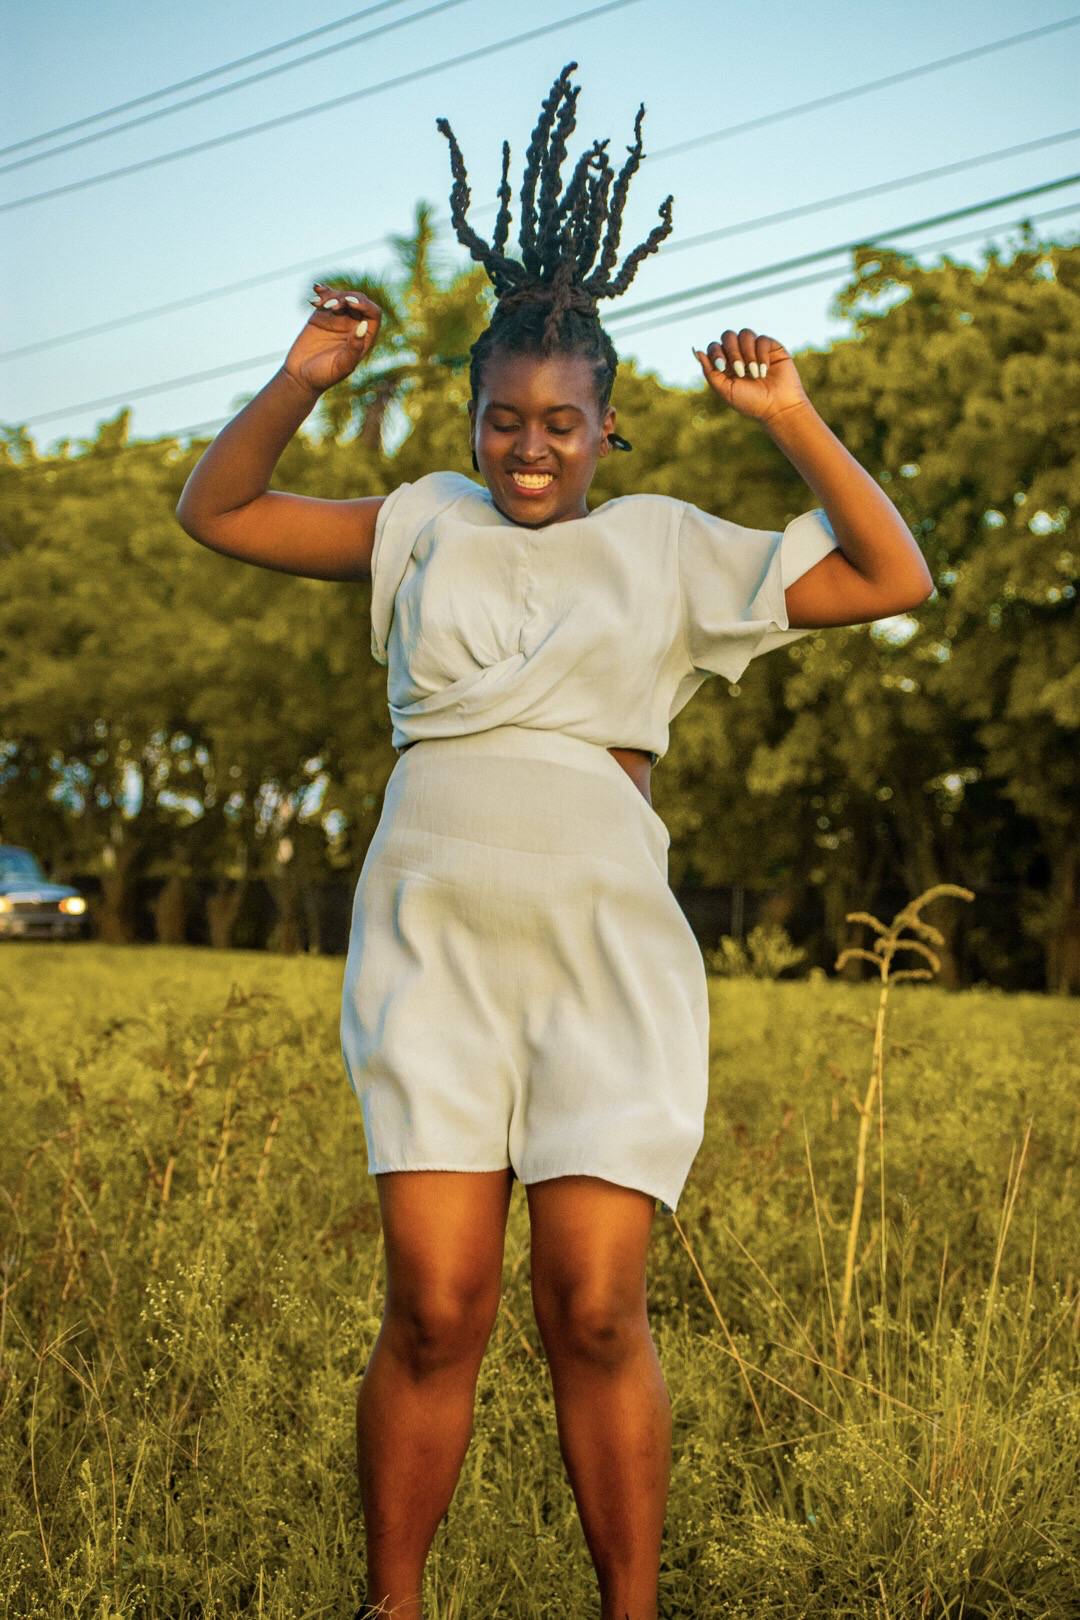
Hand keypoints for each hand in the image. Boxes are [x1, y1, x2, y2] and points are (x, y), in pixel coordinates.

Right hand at [282, 283, 382, 395]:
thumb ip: (354, 348)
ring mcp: (337, 319)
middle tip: (333, 307)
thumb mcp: (342, 365)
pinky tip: (316, 289)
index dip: (366, 305)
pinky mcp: (321, 315)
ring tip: (320, 306)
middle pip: (358, 301)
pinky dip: (322, 291)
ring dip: (332, 295)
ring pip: (341, 296)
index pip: (373, 314)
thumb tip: (363, 325)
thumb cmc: (324, 375)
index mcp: (364, 337)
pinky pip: (325, 298)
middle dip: (347, 298)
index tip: (352, 304)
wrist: (301, 376)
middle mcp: (353, 325)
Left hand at [692, 328, 808, 425]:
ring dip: (748, 354)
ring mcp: (755, 349)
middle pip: (728, 335)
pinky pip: (762, 339)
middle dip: (732, 352)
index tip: (722, 367)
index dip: (716, 352)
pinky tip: (764, 370)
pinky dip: (761, 354)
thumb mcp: (725, 390)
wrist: (777, 407)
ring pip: (745, 334)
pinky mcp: (772, 347)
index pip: (715, 346)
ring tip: (754, 373)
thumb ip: (710, 372)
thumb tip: (697, 351)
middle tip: (740, 370)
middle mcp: (740, 354)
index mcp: (726, 364)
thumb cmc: (751, 402)